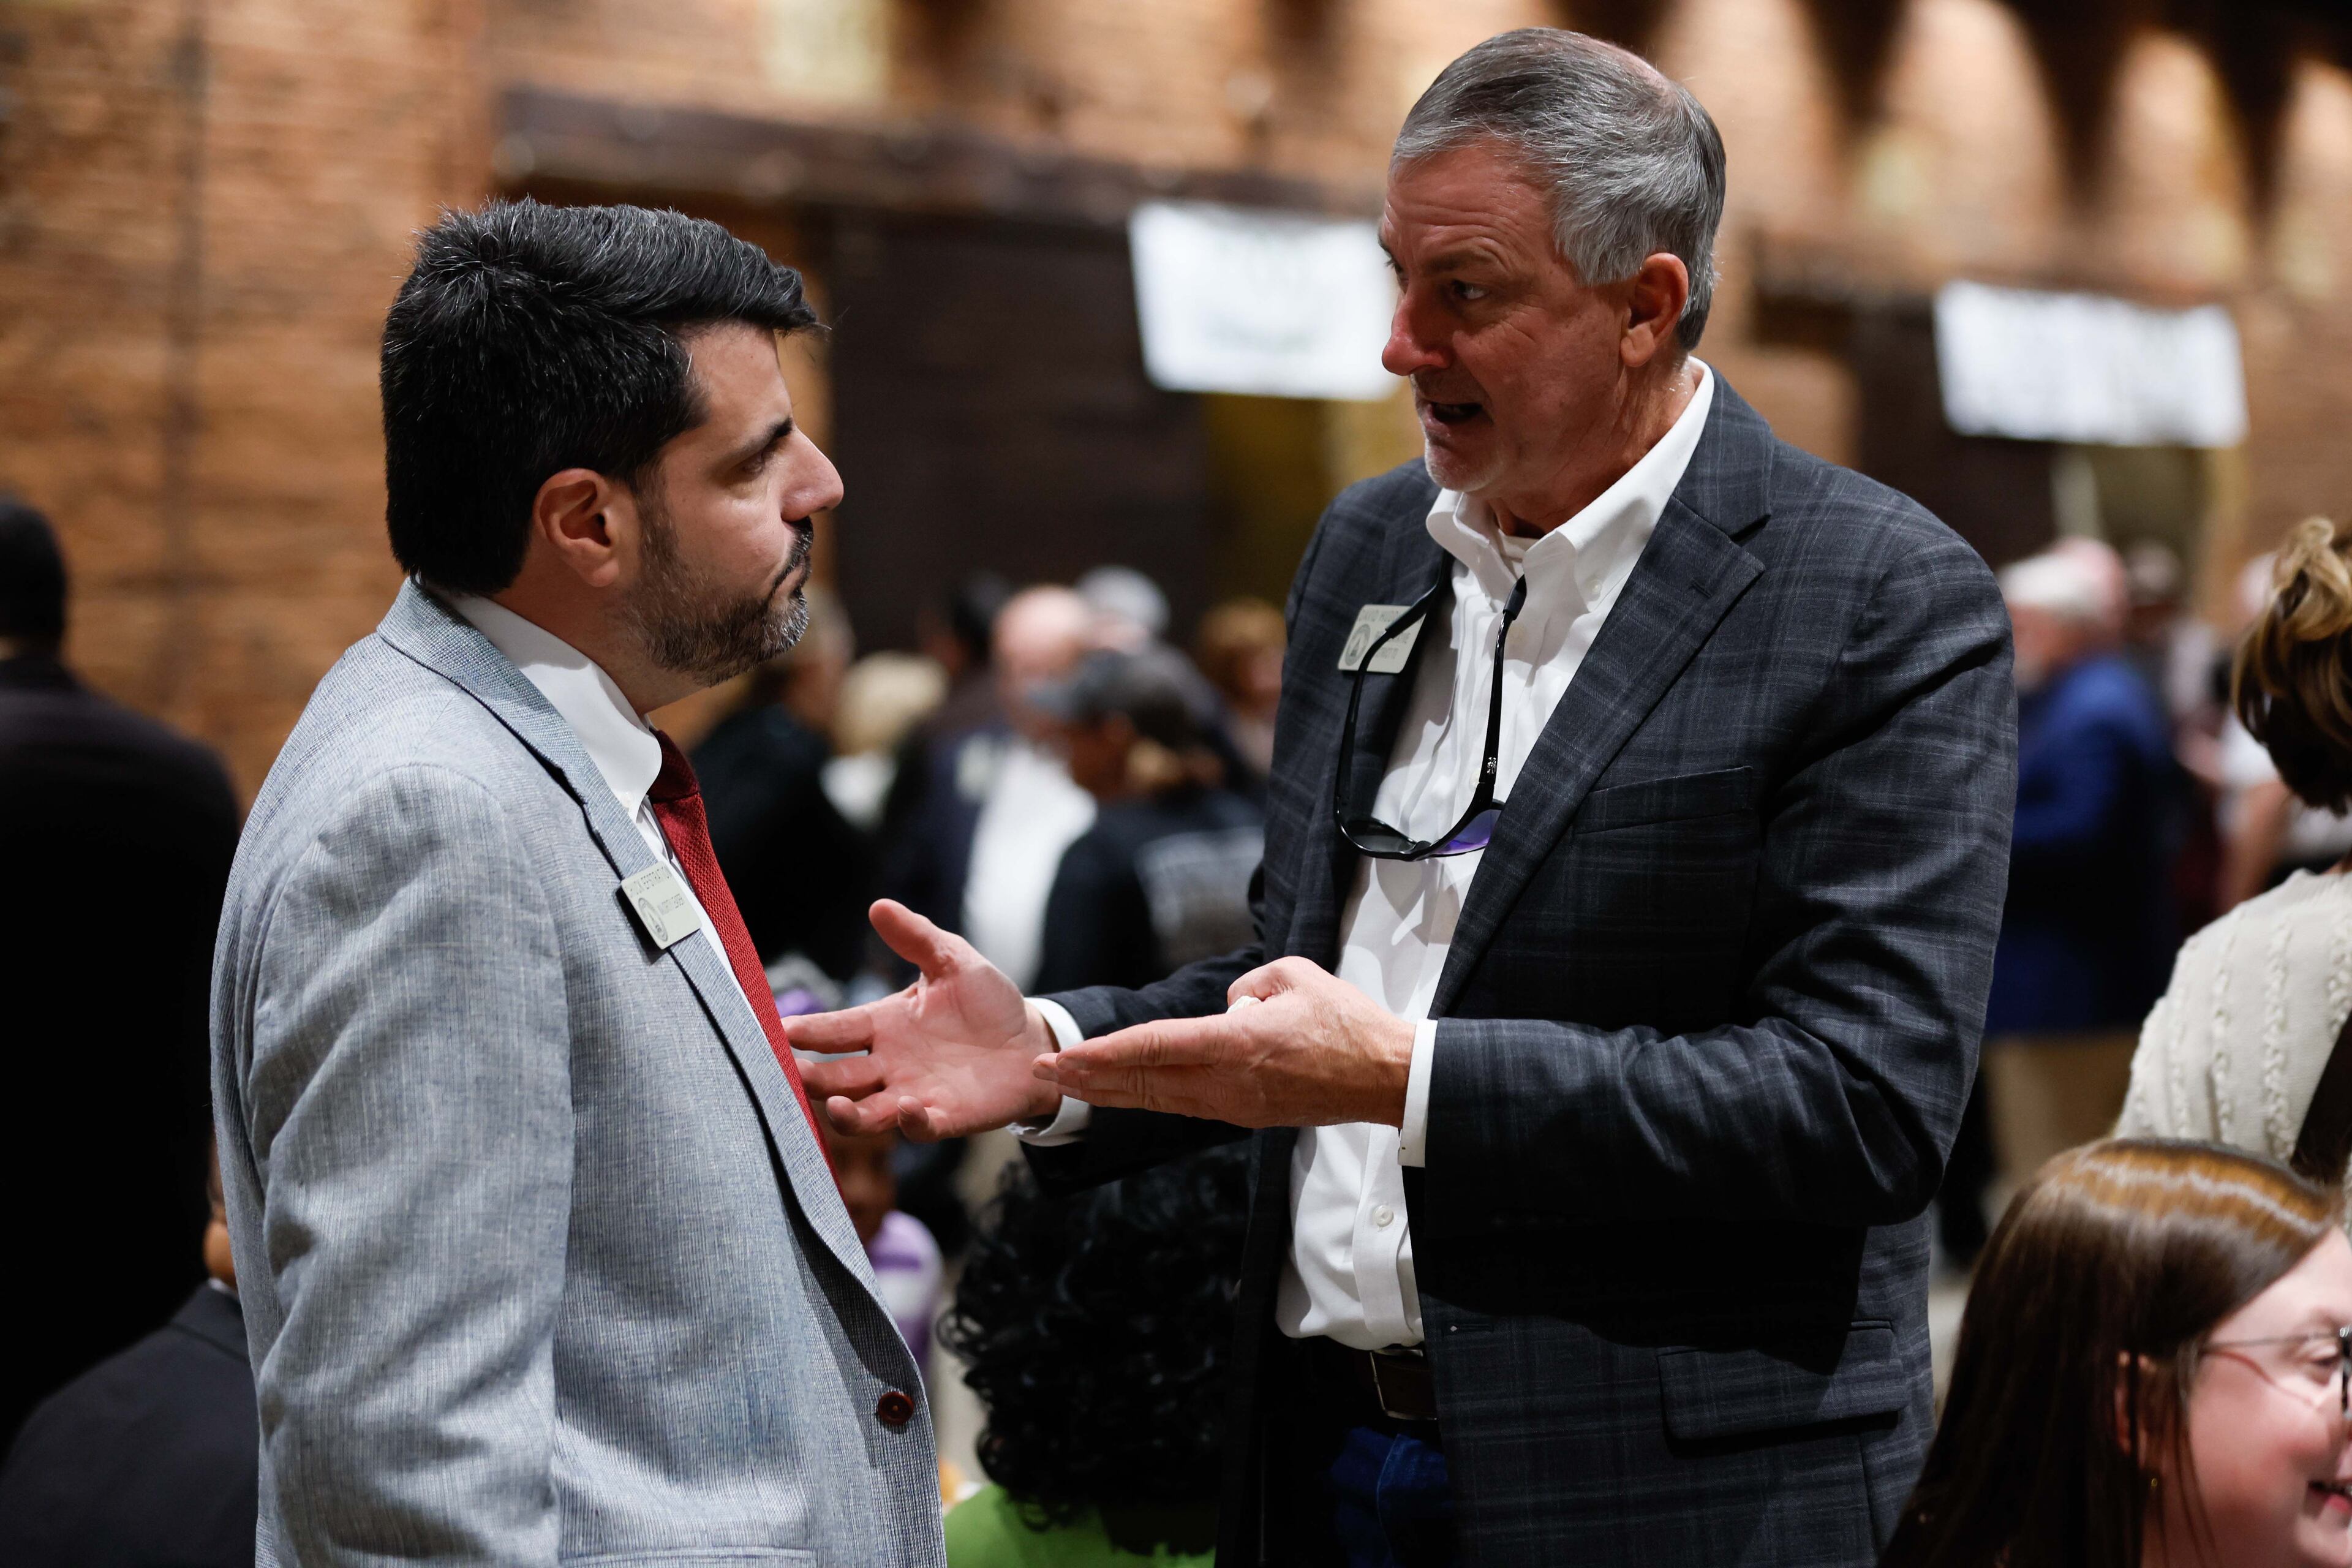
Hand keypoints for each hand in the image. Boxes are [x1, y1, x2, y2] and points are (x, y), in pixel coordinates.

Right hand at [792, 900, 1059, 1140]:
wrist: (1031, 1041)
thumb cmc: (986, 1002)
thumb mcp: (952, 961)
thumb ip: (917, 938)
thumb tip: (879, 906)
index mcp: (884, 1025)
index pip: (835, 1030)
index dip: (807, 1031)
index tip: (777, 1030)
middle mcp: (889, 1064)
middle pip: (837, 1077)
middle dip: (813, 1077)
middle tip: (794, 1072)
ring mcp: (913, 1093)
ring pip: (865, 1112)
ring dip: (847, 1113)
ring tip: (836, 1105)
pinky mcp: (944, 1117)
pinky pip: (918, 1126)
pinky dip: (909, 1121)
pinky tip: (906, 1105)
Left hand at [1035, 957, 1413, 1128]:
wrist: (1386, 1078)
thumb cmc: (1347, 1024)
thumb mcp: (1295, 976)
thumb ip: (1247, 985)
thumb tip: (1227, 1009)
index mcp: (1236, 1045)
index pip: (1155, 1047)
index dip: (1103, 1053)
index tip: (1064, 1057)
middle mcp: (1227, 1082)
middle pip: (1143, 1082)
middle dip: (1088, 1079)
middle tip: (1043, 1074)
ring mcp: (1235, 1105)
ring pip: (1159, 1100)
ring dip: (1111, 1093)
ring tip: (1070, 1087)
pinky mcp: (1246, 1115)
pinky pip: (1185, 1105)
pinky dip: (1148, 1099)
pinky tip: (1125, 1094)